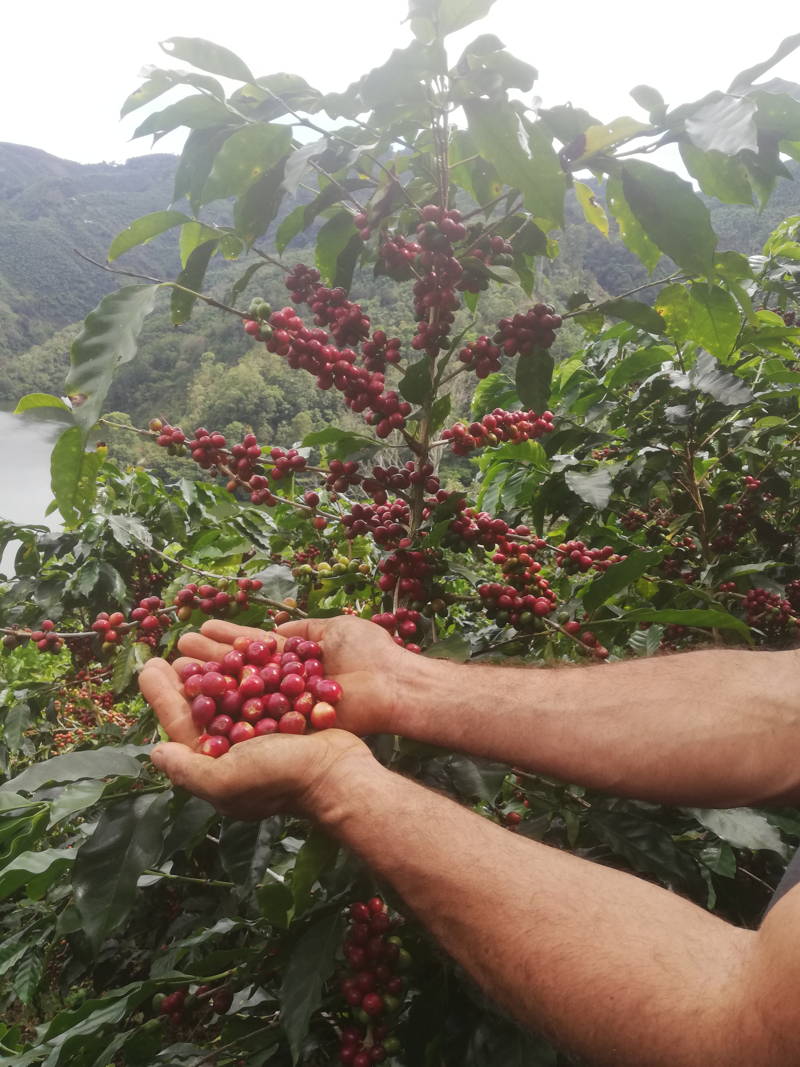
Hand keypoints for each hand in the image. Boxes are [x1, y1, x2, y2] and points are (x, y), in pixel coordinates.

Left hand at [138, 657, 372, 820]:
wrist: (337, 773)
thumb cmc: (280, 779)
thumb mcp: (225, 780)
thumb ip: (187, 770)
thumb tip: (155, 753)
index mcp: (216, 765)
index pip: (181, 725)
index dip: (162, 696)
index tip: (150, 667)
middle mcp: (235, 747)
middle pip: (203, 705)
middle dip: (185, 677)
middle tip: (170, 650)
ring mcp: (262, 729)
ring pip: (230, 690)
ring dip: (212, 665)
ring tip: (198, 641)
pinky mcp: (286, 714)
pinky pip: (260, 684)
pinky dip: (248, 665)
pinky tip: (238, 646)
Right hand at [177, 615, 405, 735]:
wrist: (392, 687)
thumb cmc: (371, 655)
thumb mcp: (335, 629)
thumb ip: (303, 630)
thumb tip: (274, 630)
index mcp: (297, 660)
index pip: (254, 647)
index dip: (227, 638)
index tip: (200, 627)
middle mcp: (285, 684)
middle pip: (239, 669)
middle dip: (208, 657)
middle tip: (176, 647)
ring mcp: (283, 706)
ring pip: (237, 692)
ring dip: (207, 680)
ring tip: (175, 667)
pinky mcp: (286, 726)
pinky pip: (249, 716)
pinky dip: (224, 707)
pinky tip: (197, 696)